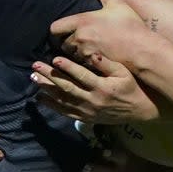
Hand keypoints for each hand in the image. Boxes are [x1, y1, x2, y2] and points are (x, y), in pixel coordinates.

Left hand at [32, 55, 160, 123]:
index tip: (55, 59)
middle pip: (67, 87)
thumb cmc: (131, 87)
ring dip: (47, 89)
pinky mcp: (85, 117)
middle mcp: (93, 100)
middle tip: (35, 66)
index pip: (82, 76)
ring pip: (63, 100)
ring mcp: (87, 111)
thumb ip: (107, 63)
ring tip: (33, 78)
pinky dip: (52, 105)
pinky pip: (65, 112)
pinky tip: (40, 97)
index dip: (68, 67)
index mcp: (103, 87)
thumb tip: (92, 53)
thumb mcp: (124, 72)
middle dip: (50, 76)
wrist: (139, 110)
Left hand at [50, 0, 151, 66]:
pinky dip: (84, 61)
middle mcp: (79, 38)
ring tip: (87, 48)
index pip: (55, 28)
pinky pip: (80, 64)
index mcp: (82, 22)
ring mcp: (85, 53)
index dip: (57, 29)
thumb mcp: (116, 3)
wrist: (142, 49)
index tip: (64, 29)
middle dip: (68, 41)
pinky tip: (94, 58)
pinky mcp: (92, 65)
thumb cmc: (130, 25)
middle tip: (79, 38)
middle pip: (62, 43)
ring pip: (71, 54)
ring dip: (76, 52)